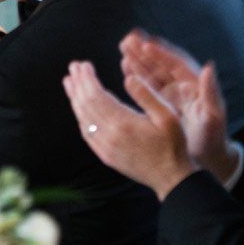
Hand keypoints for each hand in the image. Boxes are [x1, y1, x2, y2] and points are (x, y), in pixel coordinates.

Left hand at [62, 60, 197, 199]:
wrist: (172, 179)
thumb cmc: (173, 146)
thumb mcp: (168, 116)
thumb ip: (147, 96)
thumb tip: (128, 78)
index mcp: (123, 123)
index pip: (96, 96)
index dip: (87, 79)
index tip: (84, 65)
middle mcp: (109, 136)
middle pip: (86, 105)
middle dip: (78, 84)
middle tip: (73, 67)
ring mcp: (105, 148)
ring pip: (83, 119)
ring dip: (75, 98)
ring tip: (69, 82)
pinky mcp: (106, 156)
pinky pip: (87, 133)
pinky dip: (80, 117)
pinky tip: (79, 108)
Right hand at [119, 32, 238, 181]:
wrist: (207, 160)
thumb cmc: (212, 139)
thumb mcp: (213, 118)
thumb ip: (211, 92)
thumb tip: (209, 67)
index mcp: (195, 86)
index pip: (176, 64)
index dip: (161, 53)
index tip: (145, 44)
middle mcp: (182, 86)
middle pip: (161, 63)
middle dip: (145, 51)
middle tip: (127, 40)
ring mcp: (171, 94)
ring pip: (152, 71)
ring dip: (138, 59)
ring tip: (123, 48)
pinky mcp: (162, 103)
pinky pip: (148, 84)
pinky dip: (137, 74)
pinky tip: (125, 67)